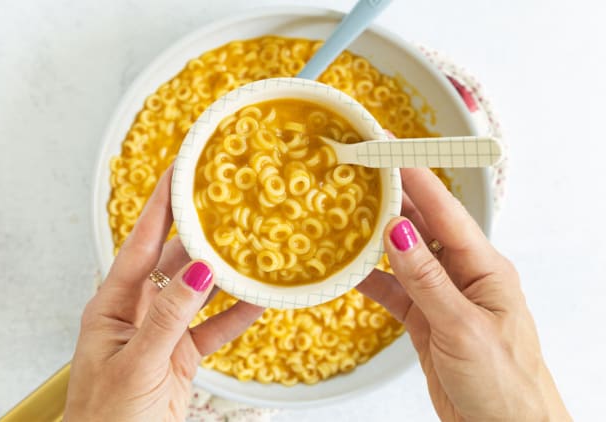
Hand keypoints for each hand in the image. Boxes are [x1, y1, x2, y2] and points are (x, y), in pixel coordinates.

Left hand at [64, 167, 262, 421]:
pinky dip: (236, 315)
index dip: (158, 206)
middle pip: (174, 261)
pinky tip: (259, 301)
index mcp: (114, 305)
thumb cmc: (107, 416)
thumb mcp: (137, 362)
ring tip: (250, 249)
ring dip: (224, 275)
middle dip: (199, 234)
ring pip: (199, 292)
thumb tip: (198, 271)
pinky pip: (215, 328)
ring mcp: (164, 331)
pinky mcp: (183, 354)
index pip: (139, 243)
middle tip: (226, 205)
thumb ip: (170, 317)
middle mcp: (139, 311)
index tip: (177, 172)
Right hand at [358, 168, 569, 421]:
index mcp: (484, 268)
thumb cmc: (505, 385)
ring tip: (345, 213)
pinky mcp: (424, 319)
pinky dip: (370, 279)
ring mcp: (441, 296)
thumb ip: (427, 281)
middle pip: (421, 226)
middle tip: (358, 172)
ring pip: (403, 256)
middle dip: (392, 197)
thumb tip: (398, 233)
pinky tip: (348, 269)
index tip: (387, 148)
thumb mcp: (463, 329)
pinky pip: (393, 289)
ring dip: (376, 237)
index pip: (445, 210)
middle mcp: (462, 275)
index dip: (415, 175)